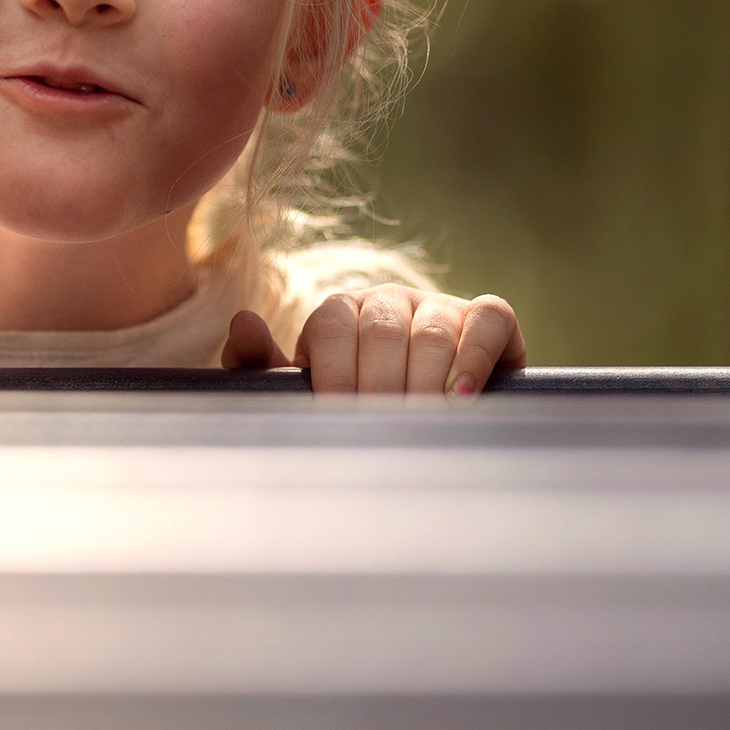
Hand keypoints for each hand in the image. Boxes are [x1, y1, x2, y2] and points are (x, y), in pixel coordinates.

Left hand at [220, 285, 524, 394]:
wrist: (426, 422)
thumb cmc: (352, 406)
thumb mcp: (304, 392)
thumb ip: (262, 365)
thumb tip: (242, 322)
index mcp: (338, 312)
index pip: (330, 327)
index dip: (333, 374)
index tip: (337, 417)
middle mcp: (386, 300)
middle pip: (380, 331)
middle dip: (377, 386)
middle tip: (380, 430)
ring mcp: (438, 304)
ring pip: (431, 330)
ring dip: (423, 382)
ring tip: (419, 422)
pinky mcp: (487, 317)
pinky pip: (486, 319)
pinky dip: (475, 356)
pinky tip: (462, 397)